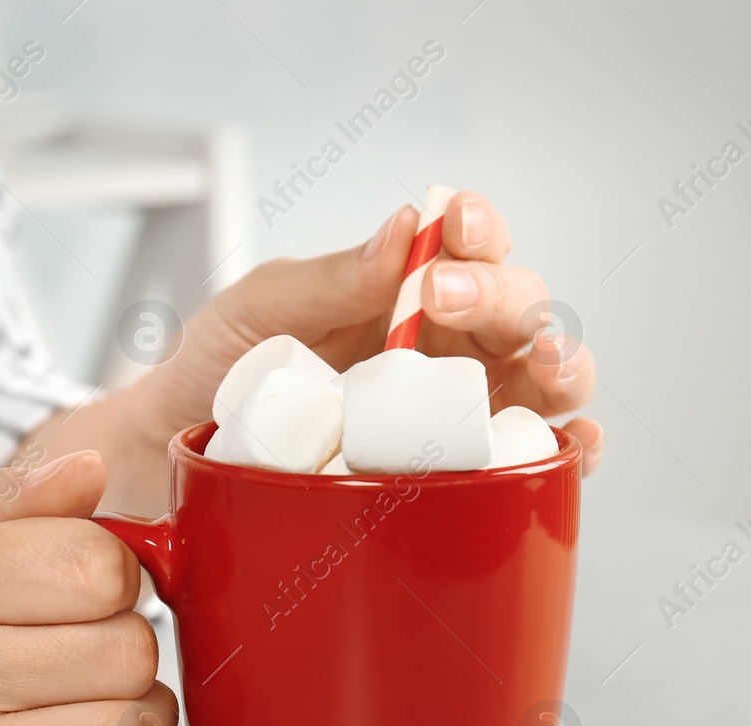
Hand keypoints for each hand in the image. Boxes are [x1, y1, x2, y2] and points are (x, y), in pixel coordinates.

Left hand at [140, 191, 602, 474]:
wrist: (176, 458)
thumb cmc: (216, 373)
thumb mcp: (258, 309)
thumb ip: (328, 277)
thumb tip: (401, 231)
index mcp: (404, 290)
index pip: (467, 246)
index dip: (477, 228)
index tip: (453, 225)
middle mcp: (446, 345)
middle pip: (519, 307)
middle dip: (506, 295)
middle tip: (446, 299)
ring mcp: (462, 410)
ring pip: (547, 378)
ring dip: (560, 364)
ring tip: (543, 363)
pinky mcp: (467, 475)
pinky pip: (536, 461)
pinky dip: (572, 451)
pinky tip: (575, 445)